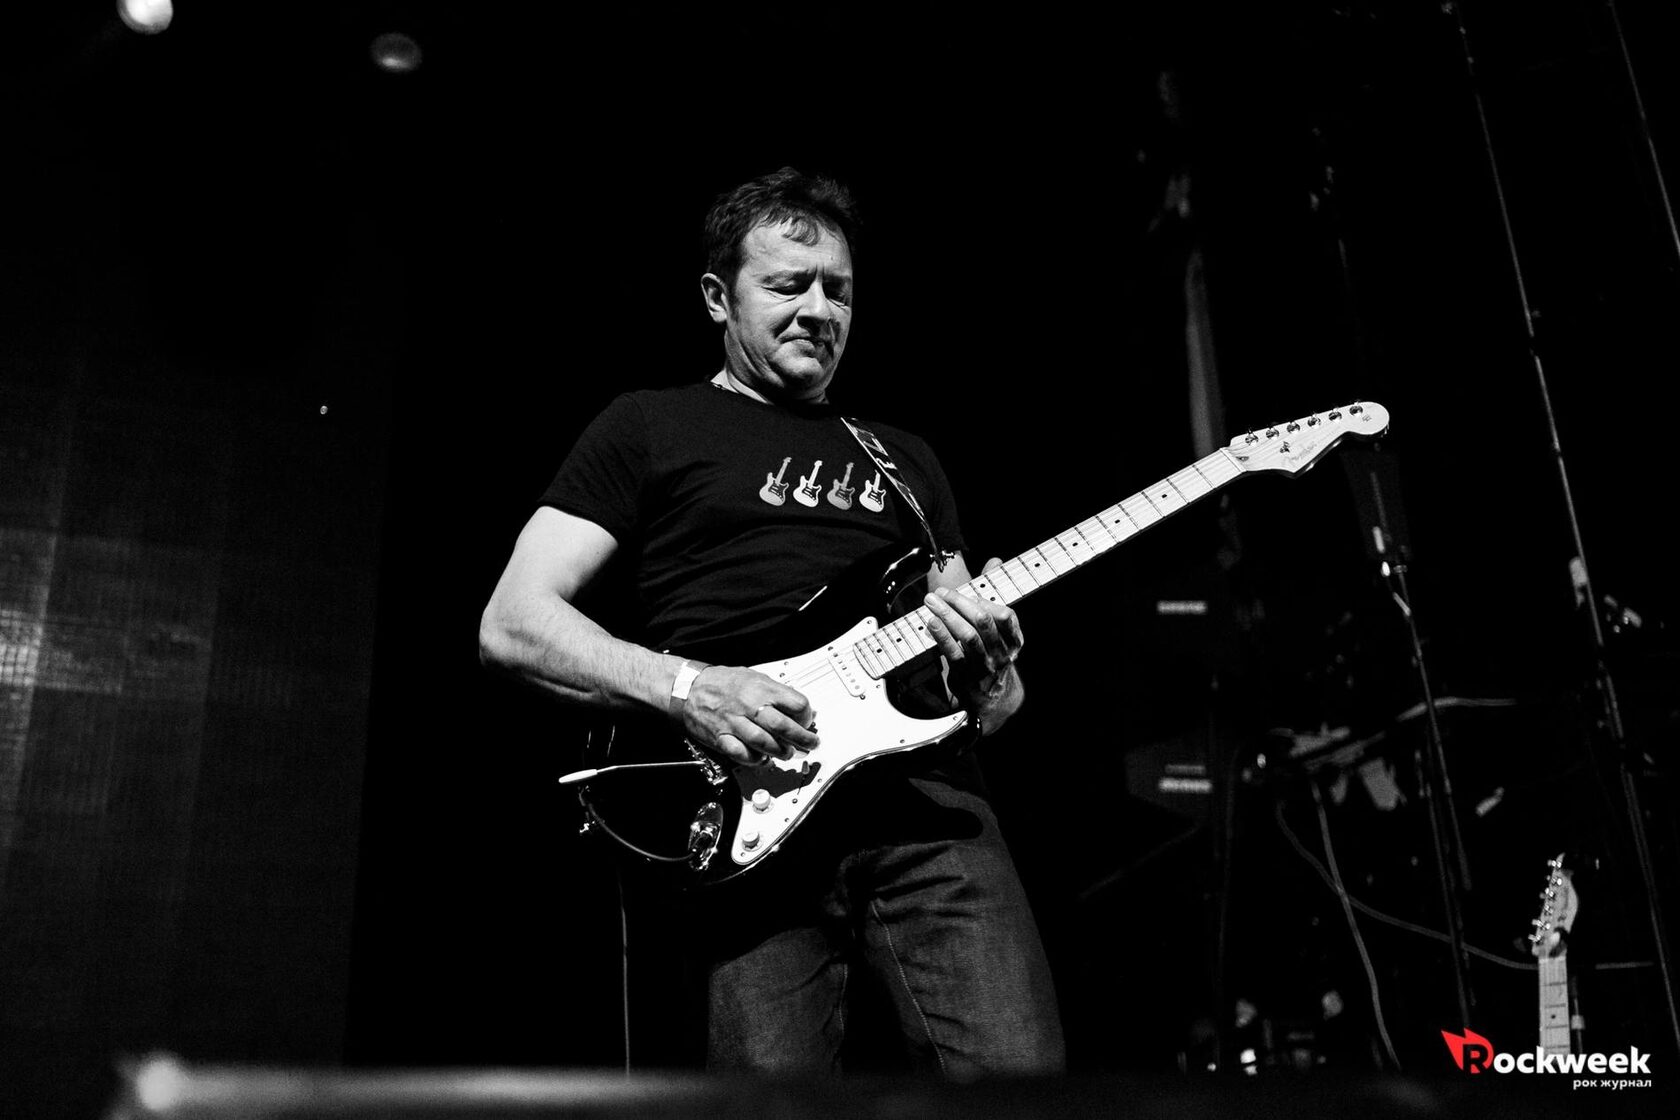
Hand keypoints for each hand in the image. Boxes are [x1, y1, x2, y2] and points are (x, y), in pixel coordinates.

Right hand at [679, 665, 818, 765]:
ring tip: (787, 753)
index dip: (806, 716)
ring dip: (781, 752)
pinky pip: (742, 754)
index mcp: (760, 688)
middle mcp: (749, 705)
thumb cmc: (721, 682)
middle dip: (802, 739)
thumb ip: (776, 692)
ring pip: (765, 743)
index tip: (807, 721)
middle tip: (809, 744)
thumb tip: (798, 707)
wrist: (688, 688)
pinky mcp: (722, 738)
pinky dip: (756, 759)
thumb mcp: (753, 677)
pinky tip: (762, 758)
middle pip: (783, 726)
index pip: (796, 703)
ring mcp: (734, 723)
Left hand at [922, 557, 1023, 710]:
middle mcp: (1002, 653)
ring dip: (948, 615)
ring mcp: (984, 666)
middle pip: (983, 622)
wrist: (992, 700)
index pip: (1006, 617)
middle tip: (940, 592)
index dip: (985, 602)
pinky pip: (953, 653)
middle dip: (960, 603)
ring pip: (968, 636)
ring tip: (931, 602)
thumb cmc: (992, 656)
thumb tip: (994, 560)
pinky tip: (930, 623)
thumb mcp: (999, 630)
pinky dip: (941, 635)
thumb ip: (993, 594)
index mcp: (1013, 641)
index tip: (968, 593)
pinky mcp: (966, 676)